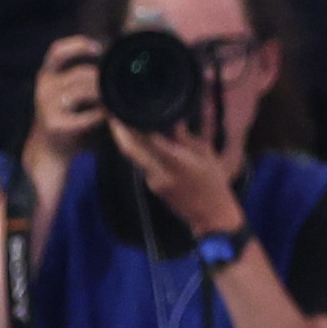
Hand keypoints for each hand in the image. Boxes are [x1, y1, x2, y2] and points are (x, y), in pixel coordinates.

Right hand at [25, 36, 104, 174]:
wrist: (48, 150)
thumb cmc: (67, 116)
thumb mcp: (71, 91)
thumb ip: (85, 77)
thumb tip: (114, 60)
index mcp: (47, 75)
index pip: (57, 51)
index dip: (78, 45)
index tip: (98, 47)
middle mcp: (44, 87)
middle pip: (81, 73)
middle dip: (102, 79)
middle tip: (115, 87)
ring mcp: (46, 105)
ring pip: (84, 91)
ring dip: (103, 96)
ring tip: (111, 102)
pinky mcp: (53, 123)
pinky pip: (86, 115)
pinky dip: (99, 115)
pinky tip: (105, 116)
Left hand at [109, 121, 244, 236]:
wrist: (210, 216)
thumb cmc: (214, 183)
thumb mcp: (206, 154)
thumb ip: (186, 139)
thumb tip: (173, 121)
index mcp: (174, 162)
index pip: (144, 140)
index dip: (129, 126)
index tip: (121, 111)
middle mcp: (157, 172)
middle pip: (129, 149)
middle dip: (118, 131)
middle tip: (113, 114)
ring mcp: (152, 181)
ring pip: (135, 156)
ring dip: (130, 139)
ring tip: (131, 120)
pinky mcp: (152, 185)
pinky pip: (143, 163)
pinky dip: (142, 149)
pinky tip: (147, 138)